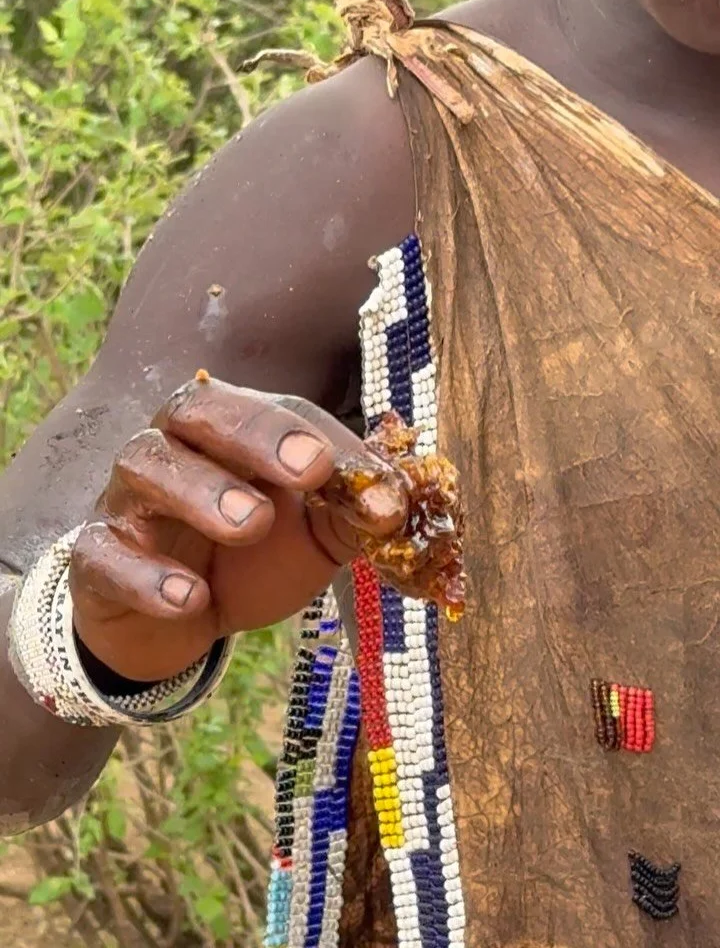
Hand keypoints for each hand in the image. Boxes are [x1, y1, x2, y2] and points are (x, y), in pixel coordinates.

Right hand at [69, 378, 405, 680]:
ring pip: (143, 466)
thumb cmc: (249, 560)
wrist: (176, 621)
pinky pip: (104, 555)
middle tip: (310, 469)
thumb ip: (351, 517)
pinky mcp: (95, 560)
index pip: (278, 410)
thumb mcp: (311, 536)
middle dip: (255, 433)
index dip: (325, 438)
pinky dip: (147, 577)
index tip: (375, 482)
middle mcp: (175, 449)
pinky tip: (192, 599)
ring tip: (250, 524)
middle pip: (197, 409)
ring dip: (199, 490)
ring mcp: (128, 501)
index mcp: (232, 432)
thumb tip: (395, 504)